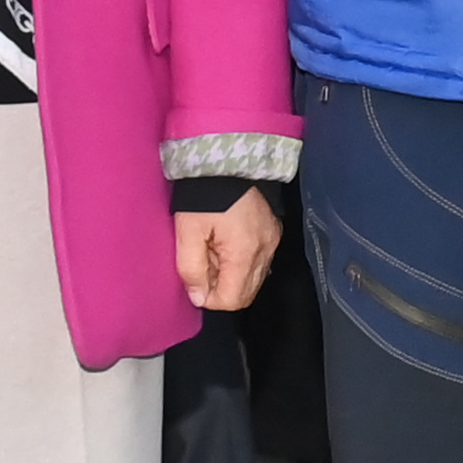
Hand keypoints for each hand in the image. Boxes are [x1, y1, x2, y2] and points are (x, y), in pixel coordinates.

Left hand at [178, 195, 283, 311]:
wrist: (226, 162)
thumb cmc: (203, 198)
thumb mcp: (188, 232)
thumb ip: (191, 269)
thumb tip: (199, 298)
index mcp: (244, 253)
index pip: (233, 299)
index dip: (211, 299)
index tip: (195, 284)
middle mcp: (265, 251)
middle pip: (246, 293)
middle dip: (222, 289)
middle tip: (203, 267)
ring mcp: (273, 241)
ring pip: (254, 279)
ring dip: (232, 276)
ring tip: (213, 253)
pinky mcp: (273, 232)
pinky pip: (260, 261)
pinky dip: (242, 263)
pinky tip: (226, 245)